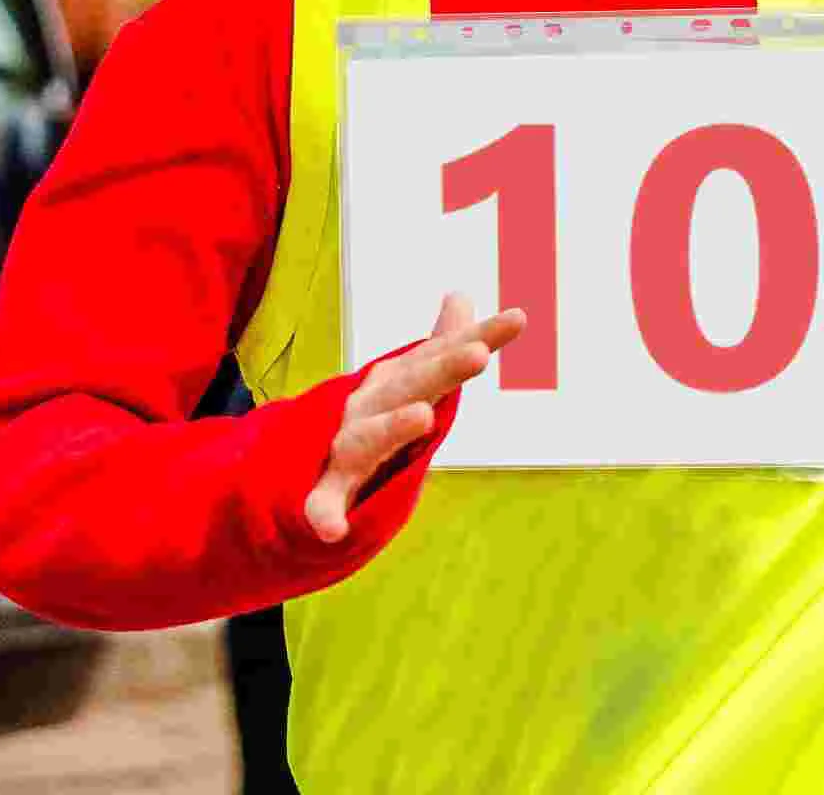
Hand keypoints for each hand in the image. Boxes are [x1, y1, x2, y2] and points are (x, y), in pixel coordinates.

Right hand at [304, 294, 524, 543]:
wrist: (304, 453)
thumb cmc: (375, 412)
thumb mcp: (411, 375)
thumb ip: (443, 340)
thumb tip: (461, 295)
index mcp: (401, 379)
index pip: (447, 353)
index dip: (482, 335)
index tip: (519, 317)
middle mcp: (375, 402)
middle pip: (415, 383)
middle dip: (446, 368)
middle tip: (480, 354)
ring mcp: (348, 443)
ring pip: (371, 434)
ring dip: (394, 426)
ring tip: (422, 418)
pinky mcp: (328, 486)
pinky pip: (322, 501)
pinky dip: (323, 512)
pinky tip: (331, 528)